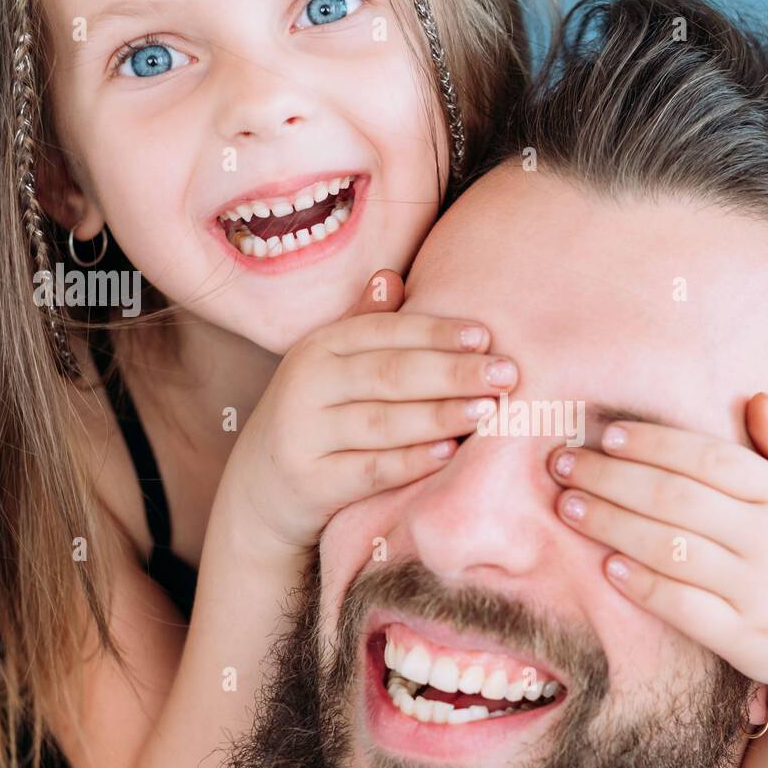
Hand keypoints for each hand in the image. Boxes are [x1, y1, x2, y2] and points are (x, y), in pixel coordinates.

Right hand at [224, 269, 518, 551]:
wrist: (260, 490)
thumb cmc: (316, 418)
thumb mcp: (330, 368)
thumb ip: (363, 325)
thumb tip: (392, 276)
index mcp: (319, 347)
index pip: (385, 331)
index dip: (437, 332)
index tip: (486, 337)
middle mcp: (307, 385)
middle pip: (390, 373)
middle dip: (452, 371)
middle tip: (506, 373)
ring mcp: (305, 435)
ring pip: (382, 421)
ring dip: (440, 414)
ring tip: (488, 409)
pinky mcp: (311, 483)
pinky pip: (370, 470)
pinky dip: (411, 461)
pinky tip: (449, 453)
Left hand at [546, 391, 767, 725]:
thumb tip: (758, 397)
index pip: (710, 459)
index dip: (654, 443)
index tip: (605, 434)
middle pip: (678, 499)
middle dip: (612, 477)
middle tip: (562, 463)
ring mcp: (759, 592)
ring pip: (672, 550)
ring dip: (613, 525)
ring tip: (569, 506)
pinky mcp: (746, 639)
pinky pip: (684, 608)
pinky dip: (644, 585)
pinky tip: (607, 566)